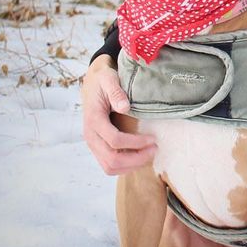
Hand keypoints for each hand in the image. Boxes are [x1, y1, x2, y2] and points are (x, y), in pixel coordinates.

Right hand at [81, 55, 155, 174]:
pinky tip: (139, 157)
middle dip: (135, 158)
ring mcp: (93, 143)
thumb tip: (124, 107)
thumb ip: (116, 92)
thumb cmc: (103, 82)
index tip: (153, 139)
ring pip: (109, 167)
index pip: (114, 139)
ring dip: (130, 165)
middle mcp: (91, 136)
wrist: (92, 85)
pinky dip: (124, 166)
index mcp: (94, 120)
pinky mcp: (97, 147)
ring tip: (149, 155)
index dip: (136, 142)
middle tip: (155, 150)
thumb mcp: (109, 79)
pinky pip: (108, 164)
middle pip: (111, 159)